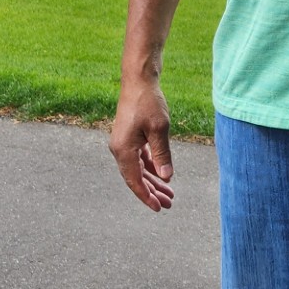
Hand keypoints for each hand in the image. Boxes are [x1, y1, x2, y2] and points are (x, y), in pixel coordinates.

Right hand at [109, 75, 174, 212]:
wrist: (138, 81)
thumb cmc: (148, 102)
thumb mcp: (159, 129)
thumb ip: (162, 154)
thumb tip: (166, 177)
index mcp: (123, 150)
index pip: (134, 181)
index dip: (147, 196)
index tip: (159, 208)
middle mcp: (119, 149)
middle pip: (135, 178)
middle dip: (152, 192)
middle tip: (169, 204)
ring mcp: (123, 143)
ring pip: (138, 169)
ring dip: (153, 180)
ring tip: (169, 193)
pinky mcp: (129, 137)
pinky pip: (139, 158)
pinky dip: (150, 167)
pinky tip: (161, 174)